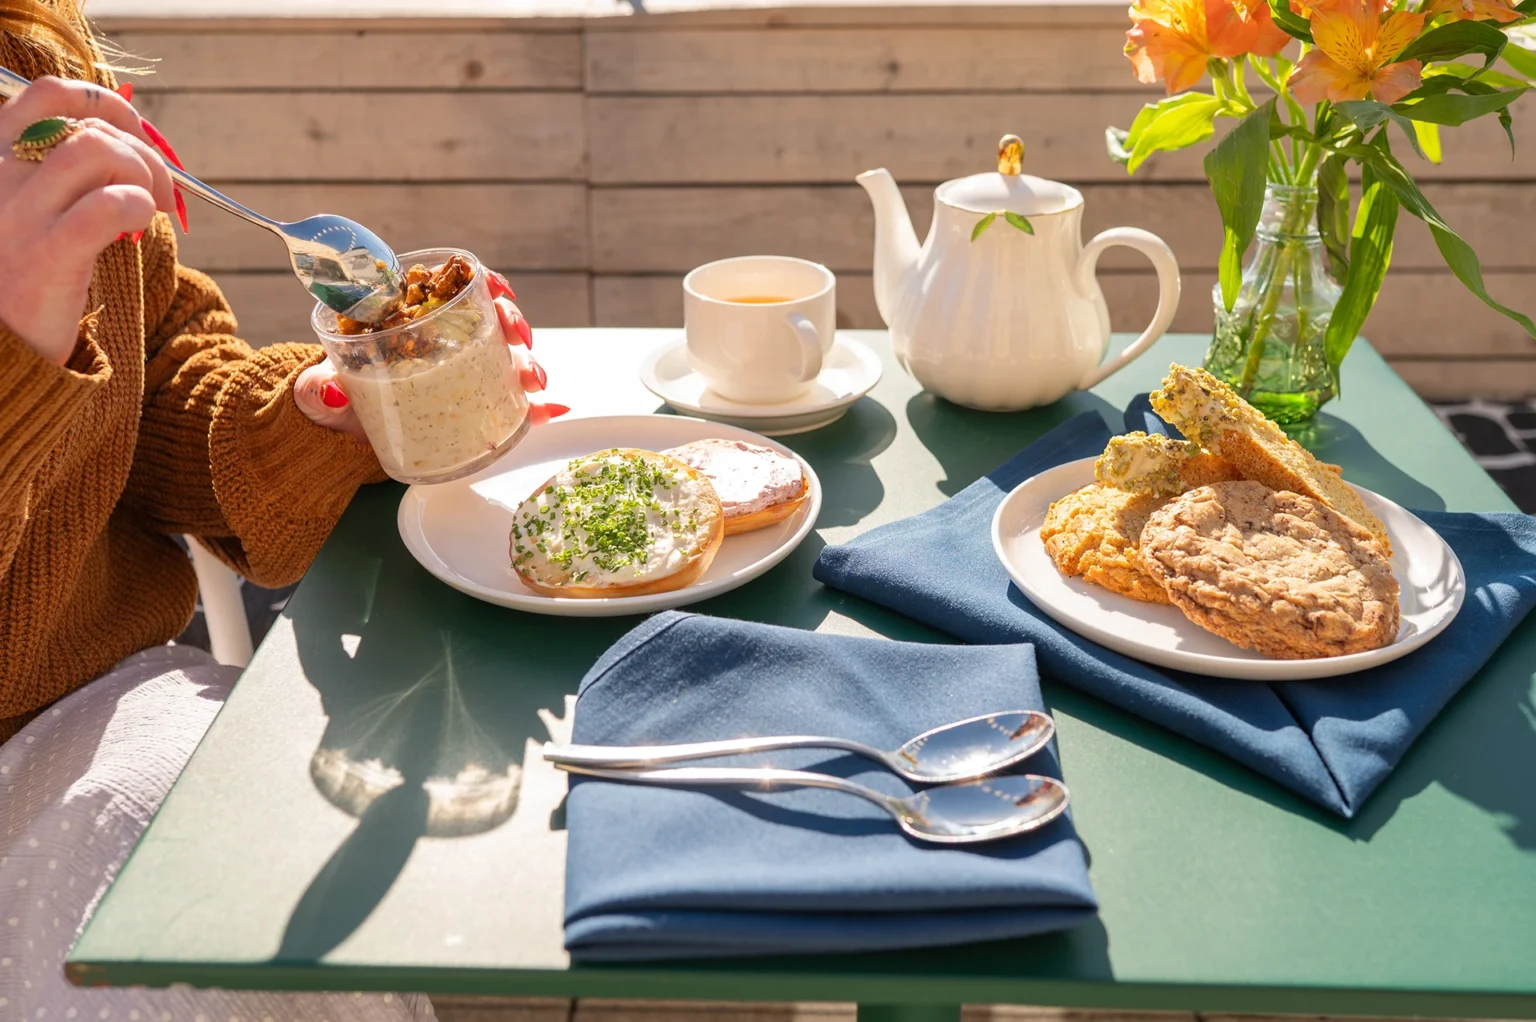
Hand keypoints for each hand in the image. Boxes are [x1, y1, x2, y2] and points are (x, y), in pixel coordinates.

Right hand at [0, 77, 176, 364]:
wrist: (0, 342)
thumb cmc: (28, 269)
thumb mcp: (38, 206)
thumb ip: (68, 168)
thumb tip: (132, 135)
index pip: (48, 94)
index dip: (106, 104)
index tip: (138, 134)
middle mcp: (0, 177)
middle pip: (85, 124)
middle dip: (143, 150)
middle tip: (164, 190)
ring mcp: (20, 215)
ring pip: (94, 151)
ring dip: (143, 173)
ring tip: (154, 207)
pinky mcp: (46, 256)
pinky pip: (104, 207)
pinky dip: (138, 204)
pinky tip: (142, 222)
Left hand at [296, 286, 568, 438]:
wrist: (344, 434)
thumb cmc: (334, 398)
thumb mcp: (321, 389)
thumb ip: (317, 390)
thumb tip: (325, 391)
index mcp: (412, 321)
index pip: (453, 290)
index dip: (482, 282)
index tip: (496, 288)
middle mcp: (445, 342)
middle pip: (490, 321)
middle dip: (513, 325)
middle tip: (519, 339)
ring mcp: (463, 374)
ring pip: (506, 359)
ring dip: (528, 364)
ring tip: (534, 381)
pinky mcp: (477, 407)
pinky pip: (510, 402)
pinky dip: (535, 406)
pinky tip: (550, 410)